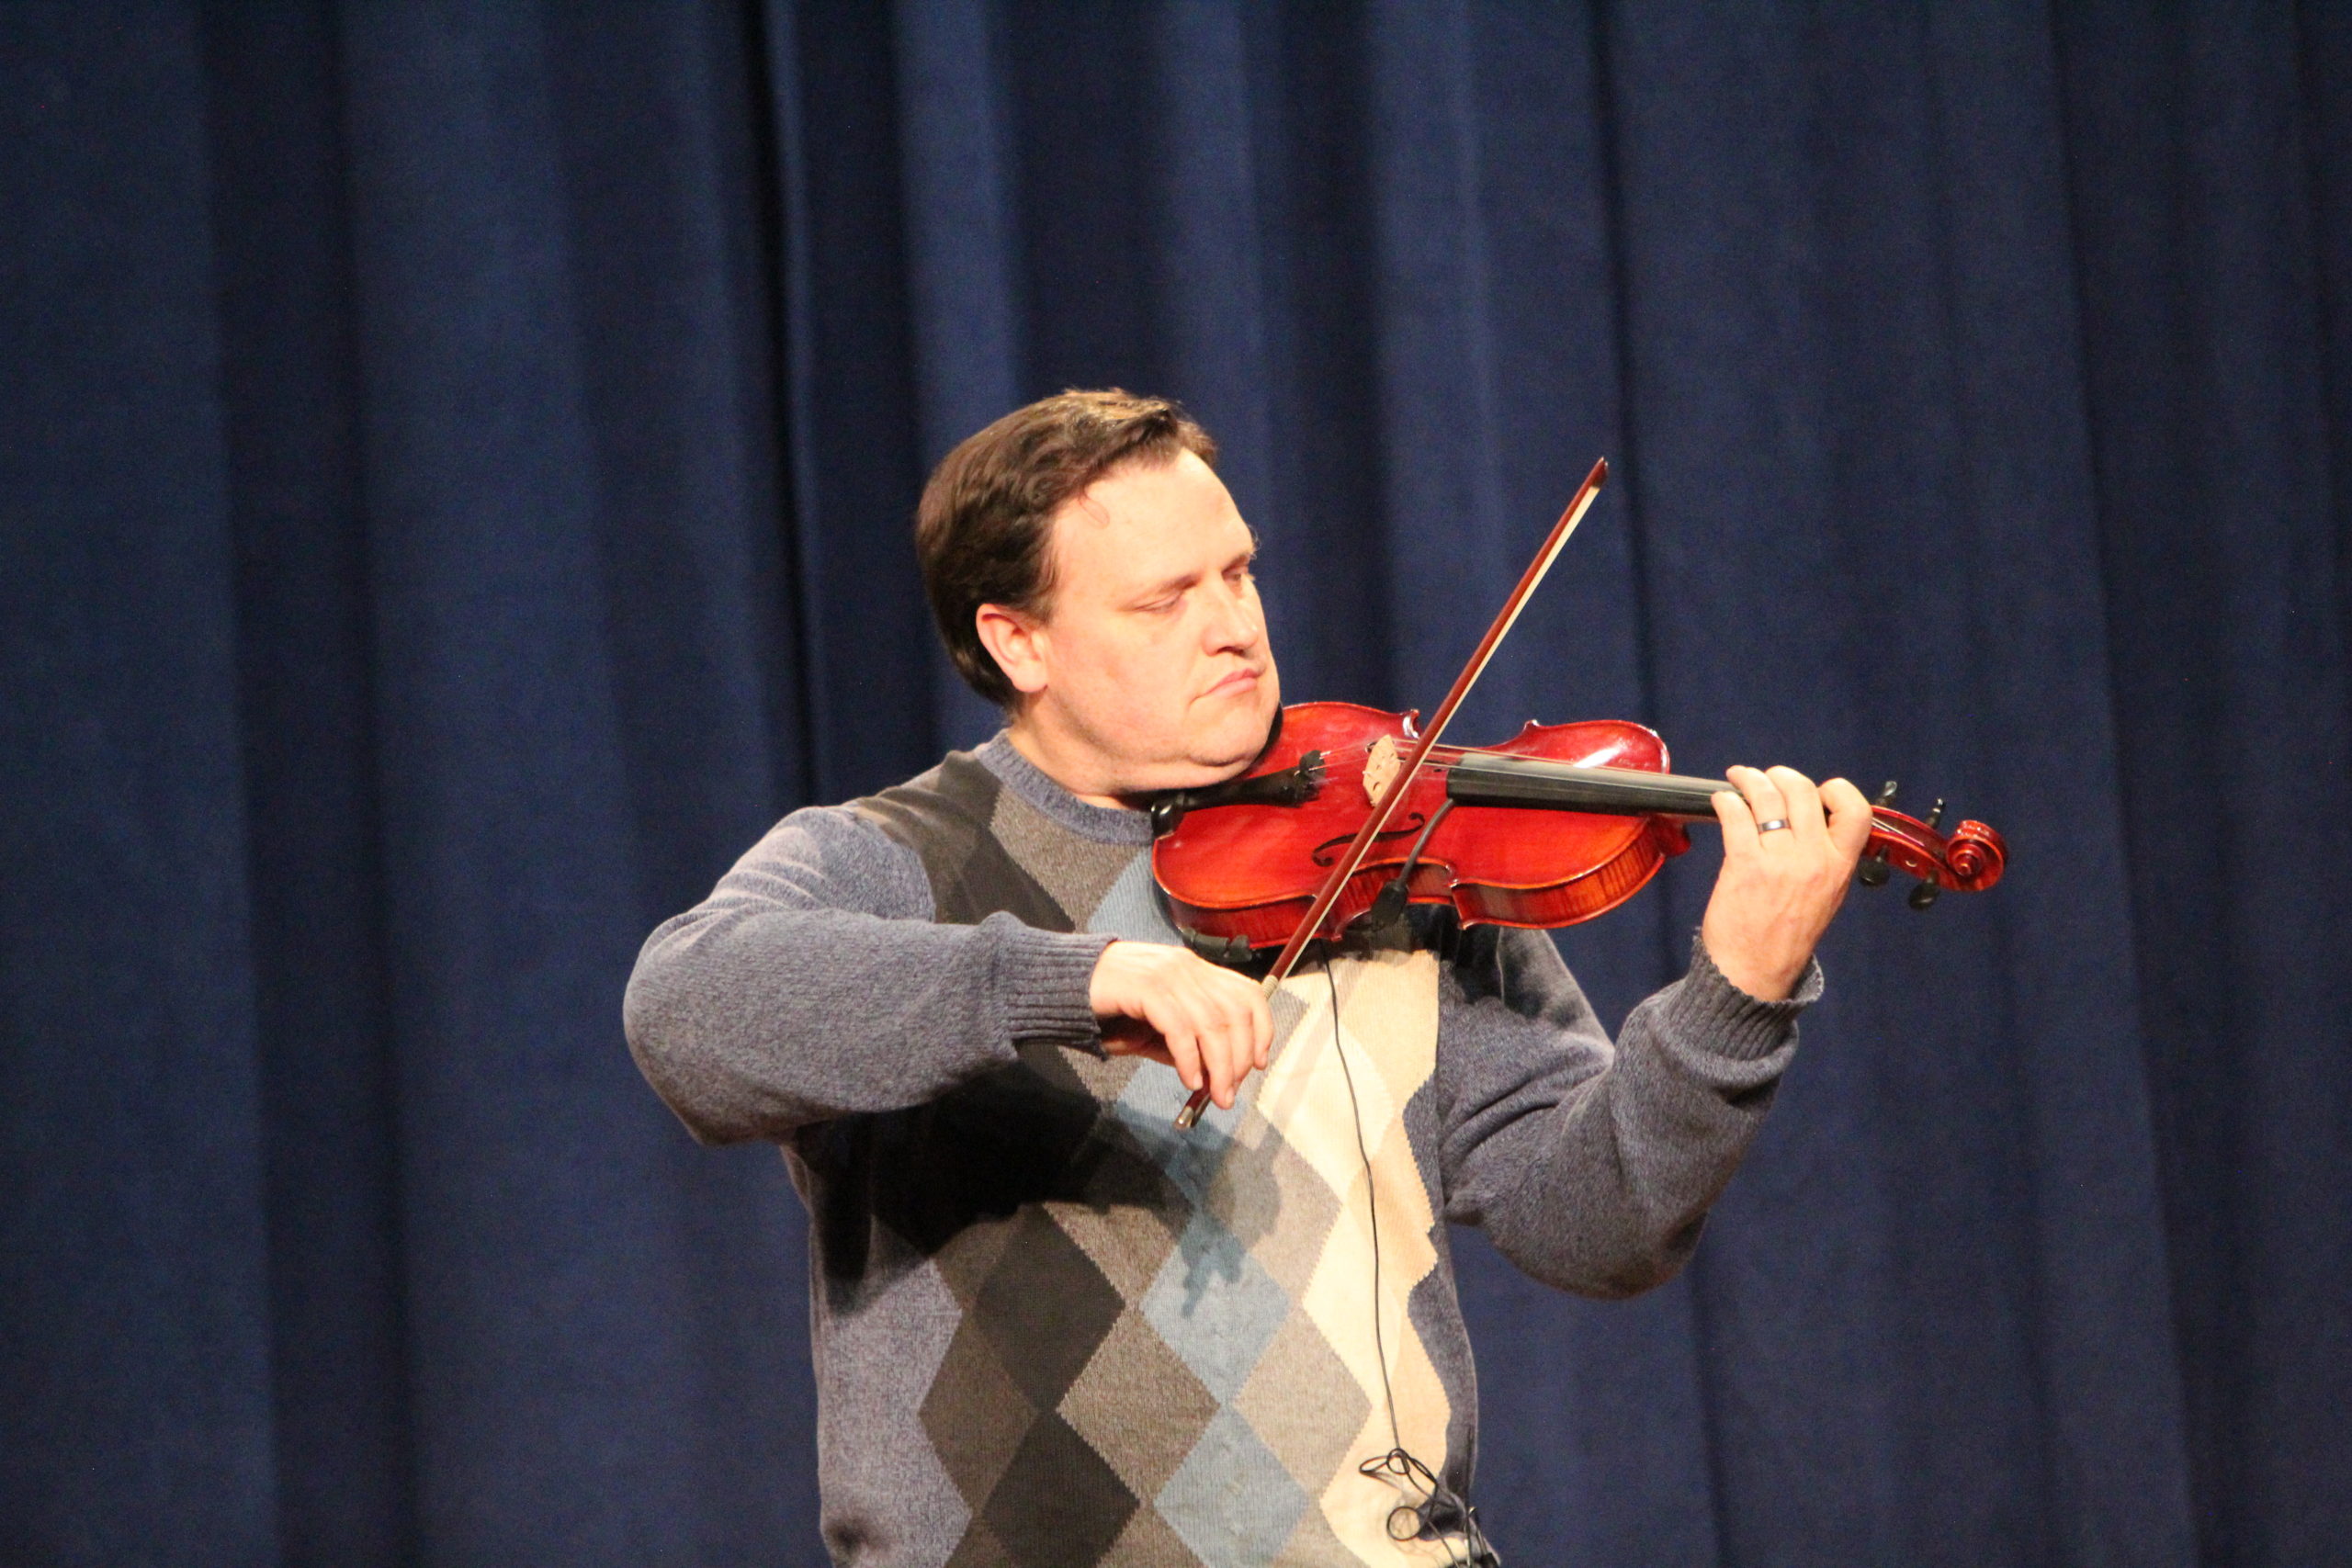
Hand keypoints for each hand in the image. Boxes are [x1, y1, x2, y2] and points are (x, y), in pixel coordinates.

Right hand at [1088, 941, 1272, 1109]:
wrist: (1060, 984)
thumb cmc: (1109, 1007)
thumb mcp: (1156, 1028)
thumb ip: (1187, 1045)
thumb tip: (1217, 1076)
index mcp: (1195, 970)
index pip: (1247, 993)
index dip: (1262, 1030)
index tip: (1258, 1064)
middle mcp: (1186, 967)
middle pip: (1235, 1013)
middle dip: (1239, 1059)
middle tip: (1230, 1093)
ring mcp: (1167, 973)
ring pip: (1212, 1023)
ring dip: (1220, 1066)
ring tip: (1215, 1095)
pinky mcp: (1145, 986)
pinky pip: (1180, 1027)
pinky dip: (1189, 1058)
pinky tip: (1189, 1079)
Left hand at [1699, 765, 1872, 1000]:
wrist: (1755, 973)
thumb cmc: (1786, 936)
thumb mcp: (1825, 897)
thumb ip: (1824, 858)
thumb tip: (1808, 820)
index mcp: (1840, 866)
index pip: (1856, 811)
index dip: (1836, 790)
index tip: (1816, 791)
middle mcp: (1815, 859)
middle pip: (1804, 791)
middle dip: (1782, 776)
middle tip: (1766, 778)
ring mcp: (1780, 861)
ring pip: (1768, 797)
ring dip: (1750, 779)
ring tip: (1740, 779)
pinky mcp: (1745, 865)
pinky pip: (1736, 815)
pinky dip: (1727, 800)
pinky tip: (1722, 801)